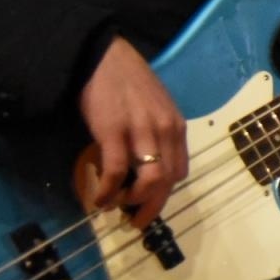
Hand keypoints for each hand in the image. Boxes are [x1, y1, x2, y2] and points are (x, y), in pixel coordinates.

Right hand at [76, 36, 187, 230]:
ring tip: (116, 208)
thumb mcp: (155, 108)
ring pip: (150, 180)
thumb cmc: (128, 82)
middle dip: (153, 207)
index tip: (151, 205)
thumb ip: (157, 133)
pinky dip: (109, 191)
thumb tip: (147, 163)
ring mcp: (142, 131)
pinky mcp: (114, 131)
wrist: (104, 57)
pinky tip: (99, 198)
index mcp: (177, 127)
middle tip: (137, 222)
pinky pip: (117, 171)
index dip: (166, 193)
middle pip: (168, 181)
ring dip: (133, 201)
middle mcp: (166, 130)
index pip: (180, 171)